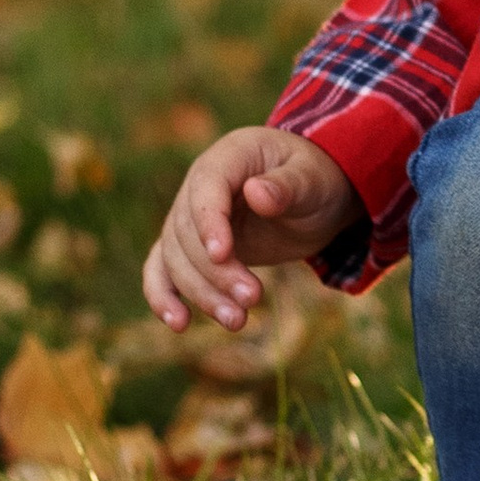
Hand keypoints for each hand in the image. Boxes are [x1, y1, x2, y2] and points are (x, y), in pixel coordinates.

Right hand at [141, 125, 356, 334]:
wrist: (312, 197)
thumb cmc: (315, 180)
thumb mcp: (312, 180)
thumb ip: (287, 186)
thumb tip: (256, 193)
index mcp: (230, 156)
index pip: (206, 186)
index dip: (209, 222)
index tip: (222, 255)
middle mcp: (200, 185)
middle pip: (187, 231)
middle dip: (216, 271)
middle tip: (254, 298)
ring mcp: (192, 218)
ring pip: (175, 257)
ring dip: (201, 292)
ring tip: (237, 321)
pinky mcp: (192, 248)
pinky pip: (164, 269)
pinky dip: (164, 295)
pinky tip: (179, 324)